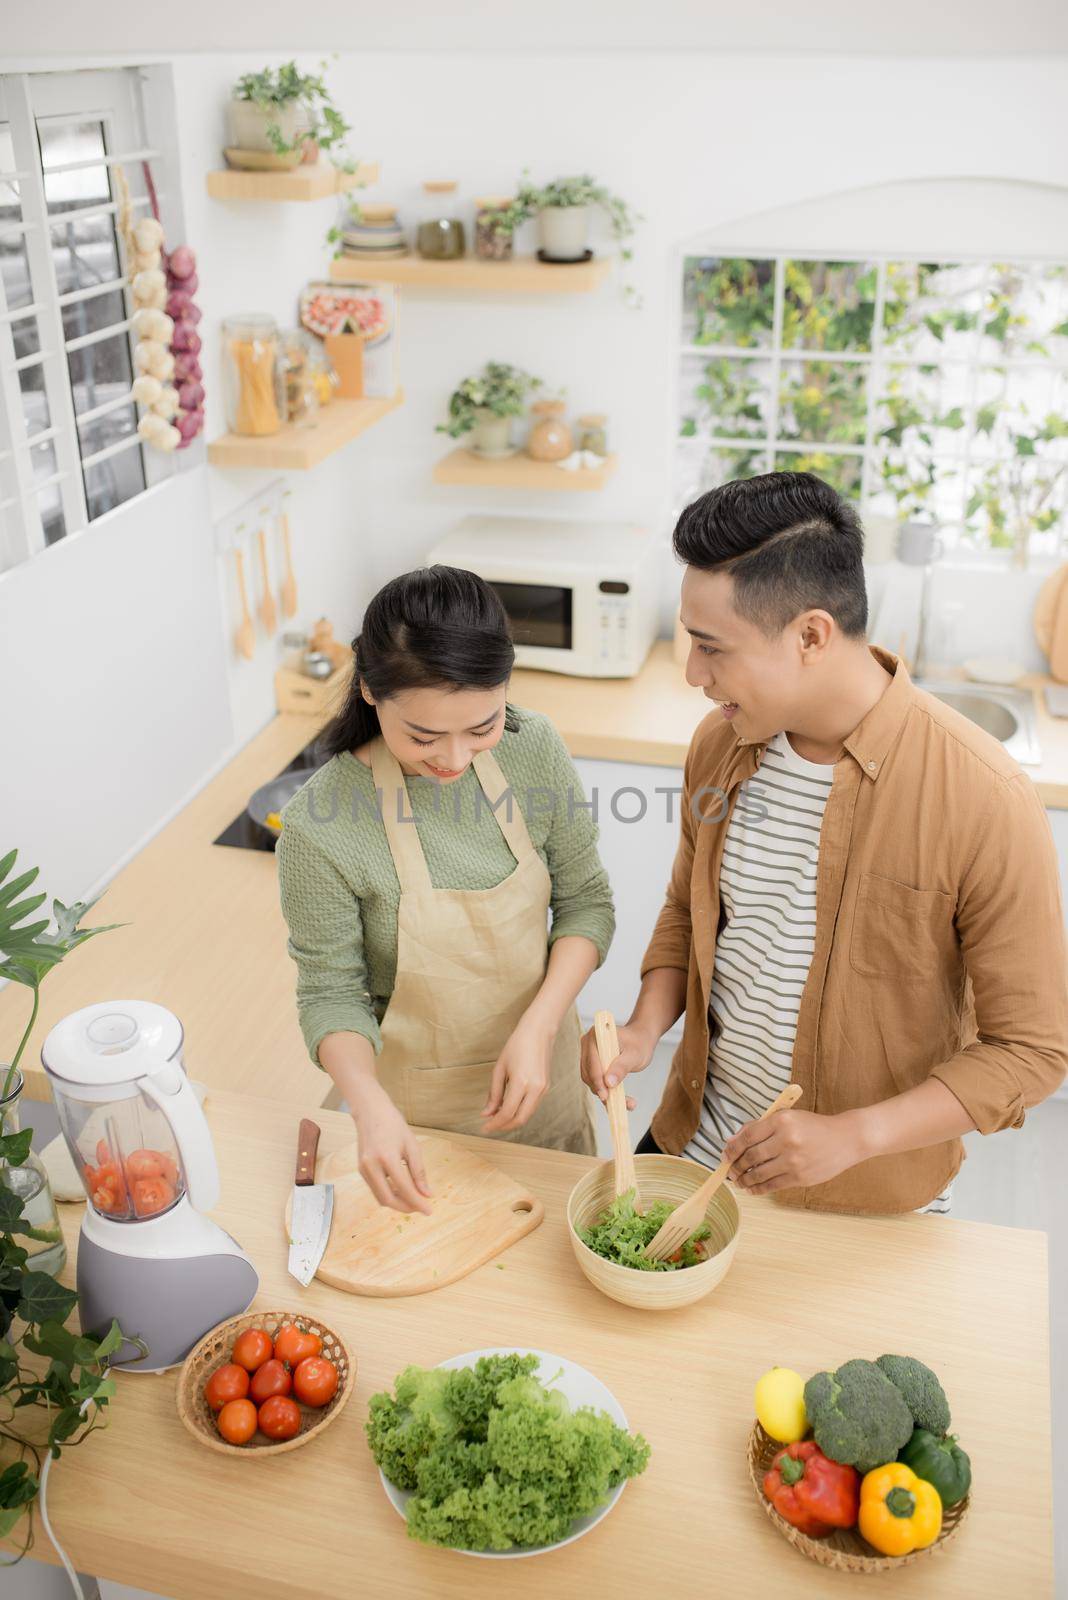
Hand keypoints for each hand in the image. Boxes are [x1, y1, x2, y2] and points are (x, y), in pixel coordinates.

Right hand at [350, 1080, 432, 1214]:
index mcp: (386, 1158)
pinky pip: (376, 1189)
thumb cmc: (394, 1125)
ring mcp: (363, 1169)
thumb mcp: (412, 1146)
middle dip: (406, 1208)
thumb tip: (427, 1194)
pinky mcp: (361, 1170)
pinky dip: (389, 1194)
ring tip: (413, 1199)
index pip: (404, 1189)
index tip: (429, 1211)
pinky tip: (401, 1190)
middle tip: (421, 1207)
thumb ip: (419, 1172)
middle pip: (388, 1200)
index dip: (418, 1202)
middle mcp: (371, 1166)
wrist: (371, 1111)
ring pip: (380, 1197)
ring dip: (397, 1203)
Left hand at [481, 1015, 553, 1133]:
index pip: (507, 1113)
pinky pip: (532, 1106)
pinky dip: (520, 1111)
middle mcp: (535, 1089)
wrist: (538, 1031)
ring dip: (512, 1119)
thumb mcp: (500, 1068)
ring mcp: (543, 1089)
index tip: (484, 1128)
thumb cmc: (517, 1045)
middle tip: (490, 1126)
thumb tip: (486, 1113)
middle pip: (520, 1119)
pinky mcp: (546, 1087)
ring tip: (497, 1116)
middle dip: (504, 1126)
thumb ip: (494, 1093)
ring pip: (527, 1115)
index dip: (495, 1124)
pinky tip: (509, 1106)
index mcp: (522, 1082)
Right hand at [579, 1019, 655, 1108]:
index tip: (605, 1096)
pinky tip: (621, 1100)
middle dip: (602, 1090)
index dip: (598, 1081)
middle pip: (589, 1073)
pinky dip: (606, 1091)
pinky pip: (595, 1080)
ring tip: (627, 1102)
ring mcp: (588, 1054)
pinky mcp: (592, 1064)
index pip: (593, 1063)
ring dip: (605, 1093)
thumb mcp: (634, 1056)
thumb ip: (621, 1068)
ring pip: (590, 1080)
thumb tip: (608, 1083)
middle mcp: (588, 1044)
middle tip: (618, 1104)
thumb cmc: (638, 1044)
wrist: (640, 1039)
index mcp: (597, 1036)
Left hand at [722, 1108, 862, 1195]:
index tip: (725, 1155)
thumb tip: (732, 1141)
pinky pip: (772, 1185)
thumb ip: (759, 1127)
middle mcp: (787, 1140)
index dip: (732, 1148)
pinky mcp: (800, 1177)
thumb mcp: (786, 1117)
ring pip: (759, 1173)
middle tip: (729, 1170)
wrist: (845, 1139)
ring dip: (744, 1180)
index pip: (748, 1136)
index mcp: (781, 1121)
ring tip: (738, 1181)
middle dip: (735, 1166)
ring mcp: (794, 1161)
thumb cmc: (812, 1126)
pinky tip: (752, 1189)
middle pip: (750, 1156)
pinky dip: (758, 1189)